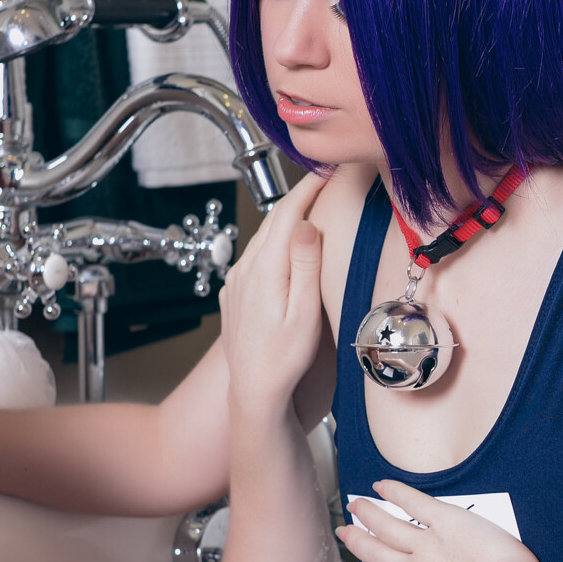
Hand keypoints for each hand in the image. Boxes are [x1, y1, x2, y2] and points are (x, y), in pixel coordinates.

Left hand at [219, 170, 329, 419]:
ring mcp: (236, 281)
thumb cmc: (285, 359)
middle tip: (324, 181)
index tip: (327, 170)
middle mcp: (245, 269)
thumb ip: (305, 264)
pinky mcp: (235, 294)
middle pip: (273, 221)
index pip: (286, 214)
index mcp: (264, 269)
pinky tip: (286, 247)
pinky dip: (273, 242)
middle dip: (298, 197)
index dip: (307, 187)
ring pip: (263, 238)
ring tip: (311, 207)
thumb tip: (305, 222)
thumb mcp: (304, 312)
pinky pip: (255, 257)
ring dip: (285, 220)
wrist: (254, 391)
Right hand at [337, 479, 543, 561]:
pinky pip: (412, 503)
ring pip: (387, 527)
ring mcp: (428, 545)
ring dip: (369, 515)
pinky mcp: (446, 520)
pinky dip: (395, 492)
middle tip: (345, 532)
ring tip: (356, 505)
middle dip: (357, 542)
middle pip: (377, 555)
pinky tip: (381, 486)